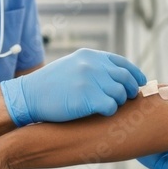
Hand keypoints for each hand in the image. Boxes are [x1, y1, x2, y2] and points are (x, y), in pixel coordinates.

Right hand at [0, 48, 146, 125]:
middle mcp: (93, 65)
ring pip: (121, 93)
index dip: (134, 74)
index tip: (139, 83)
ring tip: (108, 106)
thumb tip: (118, 76)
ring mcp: (90, 81)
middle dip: (130, 90)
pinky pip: (111, 106)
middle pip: (126, 78)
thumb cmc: (50, 84)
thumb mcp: (73, 65)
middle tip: (129, 99)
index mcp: (91, 56)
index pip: (123, 63)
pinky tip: (101, 113)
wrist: (28, 96)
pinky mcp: (87, 98)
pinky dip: (110, 111)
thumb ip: (94, 67)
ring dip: (118, 102)